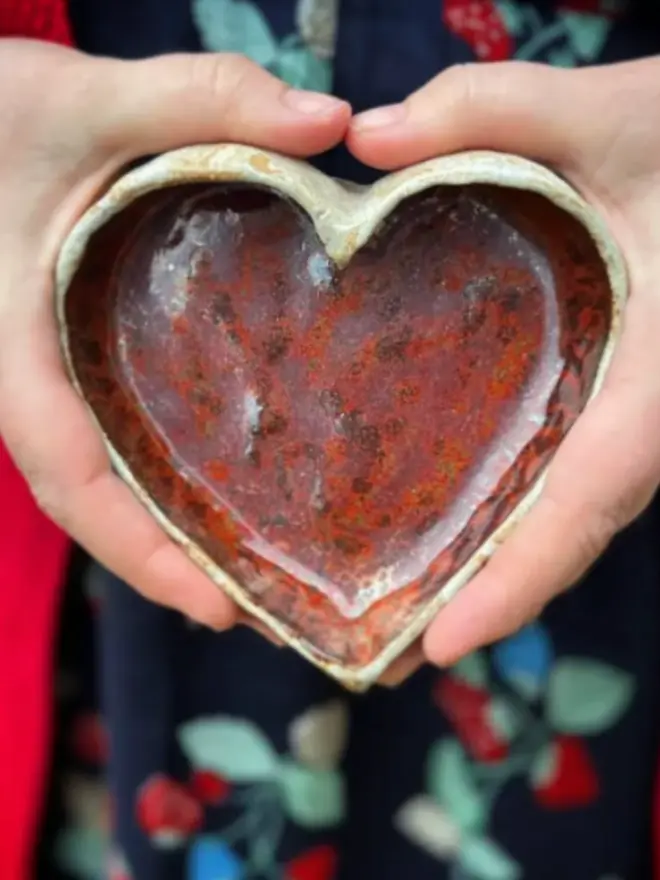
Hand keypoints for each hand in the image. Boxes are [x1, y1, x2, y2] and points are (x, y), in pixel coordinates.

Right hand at [0, 39, 349, 628]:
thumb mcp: (81, 98)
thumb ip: (201, 98)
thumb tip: (333, 124)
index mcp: (13, 351)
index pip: (71, 481)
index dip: (138, 553)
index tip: (215, 609)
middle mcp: (33, 379)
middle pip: (101, 502)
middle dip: (172, 563)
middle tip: (269, 607)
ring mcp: (56, 369)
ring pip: (112, 472)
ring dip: (176, 526)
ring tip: (266, 564)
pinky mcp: (79, 347)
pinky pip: (120, 426)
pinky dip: (169, 467)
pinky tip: (234, 472)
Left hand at [348, 58, 659, 667]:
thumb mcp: (623, 112)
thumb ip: (498, 108)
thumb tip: (368, 135)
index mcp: (658, 379)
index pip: (588, 503)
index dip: (521, 582)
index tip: (446, 644)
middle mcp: (646, 418)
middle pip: (562, 535)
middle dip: (481, 601)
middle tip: (382, 649)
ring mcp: (630, 416)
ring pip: (559, 513)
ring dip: (484, 568)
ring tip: (390, 605)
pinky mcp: (611, 398)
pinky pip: (558, 473)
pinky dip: (503, 512)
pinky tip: (435, 515)